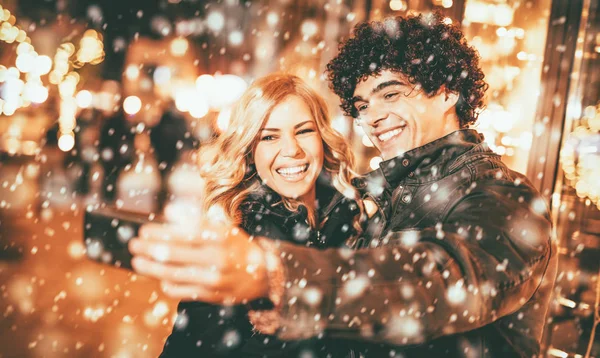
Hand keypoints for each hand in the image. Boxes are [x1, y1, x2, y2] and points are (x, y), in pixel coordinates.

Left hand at [128, 219, 269, 304]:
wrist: (262, 276)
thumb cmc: (236, 247)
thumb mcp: (221, 228)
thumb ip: (195, 219)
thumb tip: (169, 211)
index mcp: (220, 236)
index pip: (184, 233)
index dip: (160, 232)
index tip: (144, 230)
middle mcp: (217, 257)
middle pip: (174, 253)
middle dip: (149, 249)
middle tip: (134, 245)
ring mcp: (214, 278)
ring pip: (173, 274)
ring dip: (150, 268)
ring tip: (137, 262)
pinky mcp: (211, 296)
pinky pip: (181, 291)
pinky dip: (166, 284)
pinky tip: (159, 277)